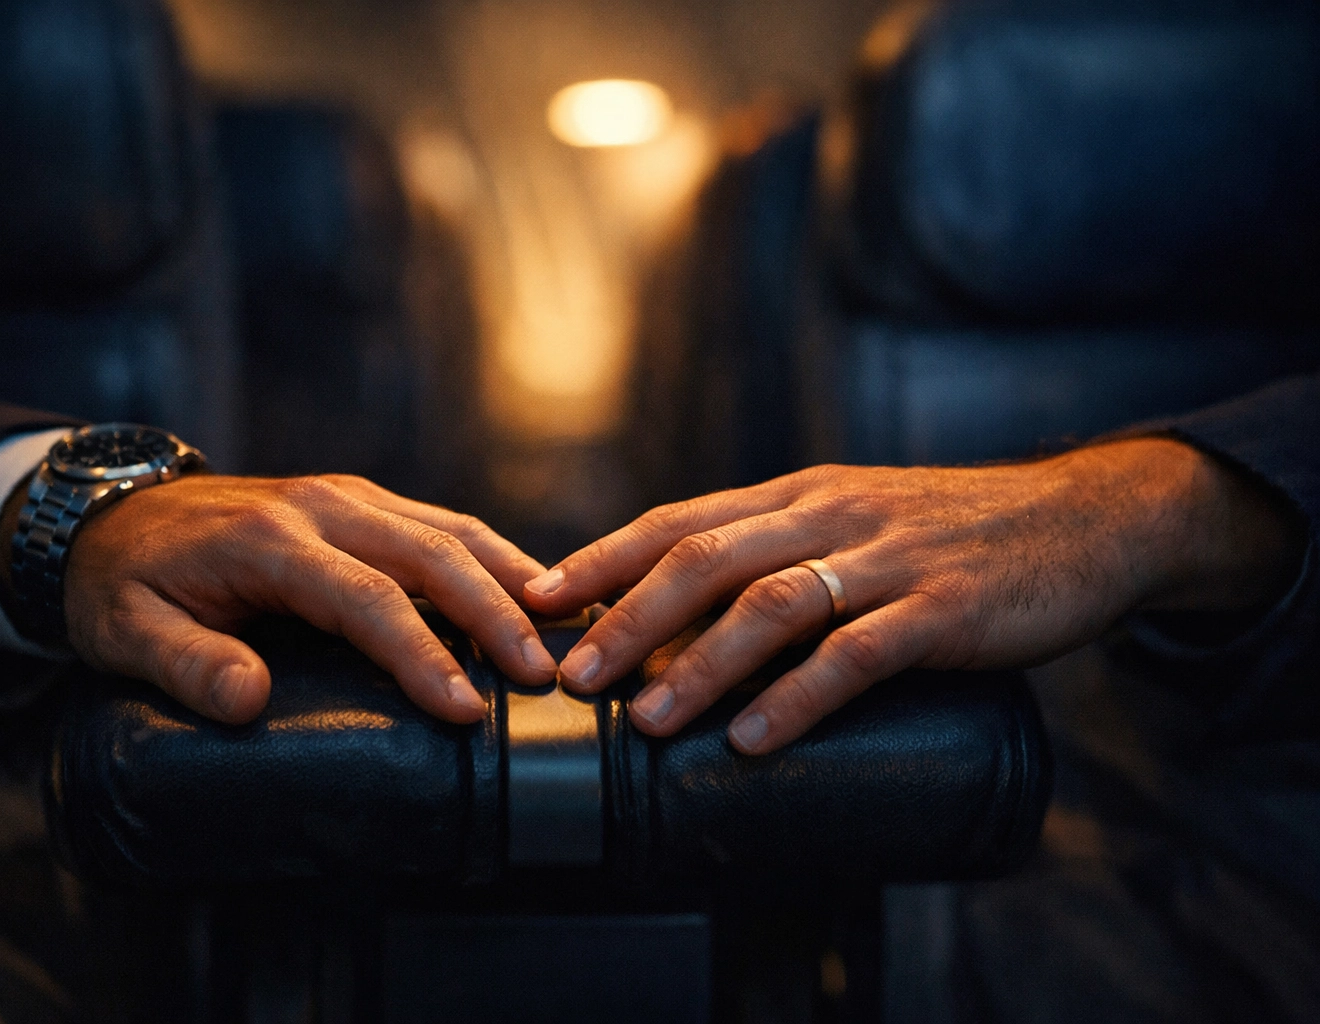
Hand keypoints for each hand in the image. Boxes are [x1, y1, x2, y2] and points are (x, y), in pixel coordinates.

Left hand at [42, 474, 557, 724]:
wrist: (112, 513)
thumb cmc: (123, 582)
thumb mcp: (127, 629)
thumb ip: (186, 663)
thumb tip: (249, 702)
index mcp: (270, 540)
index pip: (365, 598)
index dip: (420, 653)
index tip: (465, 708)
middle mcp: (322, 506)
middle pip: (432, 553)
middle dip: (495, 616)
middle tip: (543, 676)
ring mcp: (347, 496)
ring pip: (450, 528)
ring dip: (510, 580)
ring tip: (562, 632)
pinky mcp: (361, 500)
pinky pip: (440, 524)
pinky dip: (492, 557)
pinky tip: (528, 592)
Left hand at [523, 439, 1304, 753]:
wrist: (1083, 519)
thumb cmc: (952, 534)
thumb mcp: (855, 523)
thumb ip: (781, 556)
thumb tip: (687, 628)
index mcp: (799, 496)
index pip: (679, 520)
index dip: (603, 558)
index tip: (537, 597)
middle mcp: (830, 515)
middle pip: (705, 560)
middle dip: (628, 620)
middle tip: (570, 678)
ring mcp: (887, 559)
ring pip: (771, 605)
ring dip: (699, 666)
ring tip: (647, 722)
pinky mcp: (943, 608)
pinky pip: (856, 654)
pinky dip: (798, 699)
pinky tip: (754, 740)